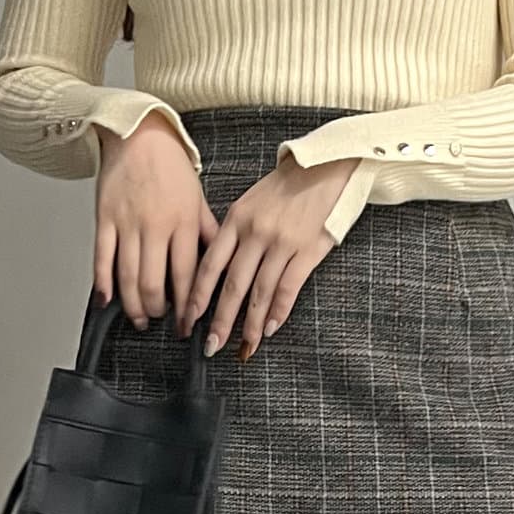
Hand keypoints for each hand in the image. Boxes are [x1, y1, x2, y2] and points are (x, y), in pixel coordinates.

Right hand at [92, 111, 218, 328]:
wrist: (137, 132)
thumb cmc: (169, 164)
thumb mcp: (198, 198)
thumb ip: (207, 233)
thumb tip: (220, 265)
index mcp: (183, 222)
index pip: (187, 277)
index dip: (186, 308)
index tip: (186, 326)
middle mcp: (155, 226)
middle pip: (154, 285)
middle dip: (157, 311)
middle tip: (159, 319)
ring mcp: (127, 223)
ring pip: (128, 278)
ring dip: (133, 305)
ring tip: (139, 317)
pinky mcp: (104, 218)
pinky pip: (102, 258)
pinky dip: (103, 284)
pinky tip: (108, 301)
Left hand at [179, 155, 356, 358]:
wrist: (325, 167)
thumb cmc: (285, 187)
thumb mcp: (249, 202)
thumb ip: (233, 233)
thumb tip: (217, 270)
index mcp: (236, 219)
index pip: (210, 264)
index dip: (197, 296)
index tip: (189, 319)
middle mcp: (255, 232)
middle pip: (233, 285)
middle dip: (221, 320)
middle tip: (211, 346)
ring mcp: (282, 242)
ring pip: (260, 292)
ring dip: (251, 324)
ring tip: (245, 346)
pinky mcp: (307, 249)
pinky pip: (289, 287)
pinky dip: (278, 311)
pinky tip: (270, 328)